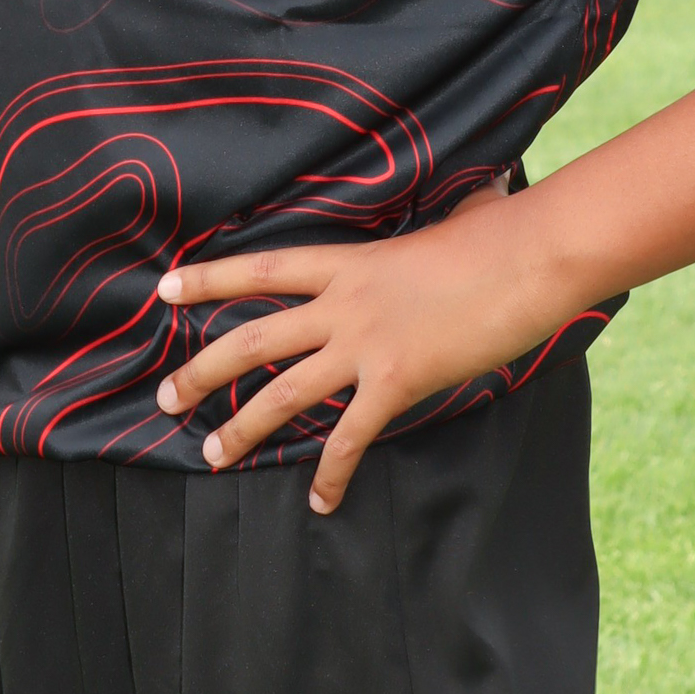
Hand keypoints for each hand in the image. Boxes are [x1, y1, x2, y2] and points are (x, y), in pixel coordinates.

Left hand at [153, 181, 579, 515]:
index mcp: (351, 261)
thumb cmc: (502, 233)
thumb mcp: (457, 219)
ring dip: (242, 427)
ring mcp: (368, 343)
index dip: (210, 279)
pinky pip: (350, 437)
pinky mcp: (398, 380)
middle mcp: (345, 302)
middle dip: (203, 370)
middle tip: (164, 397)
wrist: (530, 257)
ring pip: (284, 391)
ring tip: (212, 455)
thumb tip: (488, 192)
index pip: (264, 269)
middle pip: (254, 337)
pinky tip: (321, 501)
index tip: (165, 289)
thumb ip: (452, 216)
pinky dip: (332, 473)